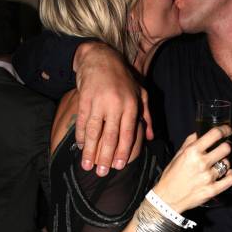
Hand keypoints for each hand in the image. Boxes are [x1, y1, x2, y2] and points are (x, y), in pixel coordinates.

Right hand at [73, 42, 153, 175]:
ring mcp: (99, 101)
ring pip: (94, 131)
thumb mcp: (141, 93)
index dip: (123, 151)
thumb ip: (147, 116)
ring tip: (86, 166)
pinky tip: (79, 146)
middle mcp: (116, 104)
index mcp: (131, 105)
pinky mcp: (84, 98)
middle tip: (102, 173)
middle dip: (106, 157)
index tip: (120, 166)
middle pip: (110, 136)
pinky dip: (79, 135)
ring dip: (89, 150)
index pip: (128, 133)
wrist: (100, 57)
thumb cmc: (123, 78)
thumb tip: (152, 137)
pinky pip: (81, 121)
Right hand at [154, 125, 231, 211]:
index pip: (215, 134)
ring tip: (216, 166)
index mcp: (192, 152)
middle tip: (222, 150)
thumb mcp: (177, 155)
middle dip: (225, 147)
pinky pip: (230, 179)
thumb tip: (200, 133)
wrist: (167, 198)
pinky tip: (226, 174)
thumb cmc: (172, 176)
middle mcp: (201, 163)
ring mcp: (208, 177)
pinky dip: (230, 175)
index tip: (227, 130)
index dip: (224, 130)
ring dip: (224, 163)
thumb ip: (190, 142)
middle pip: (226, 148)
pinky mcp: (212, 190)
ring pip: (227, 163)